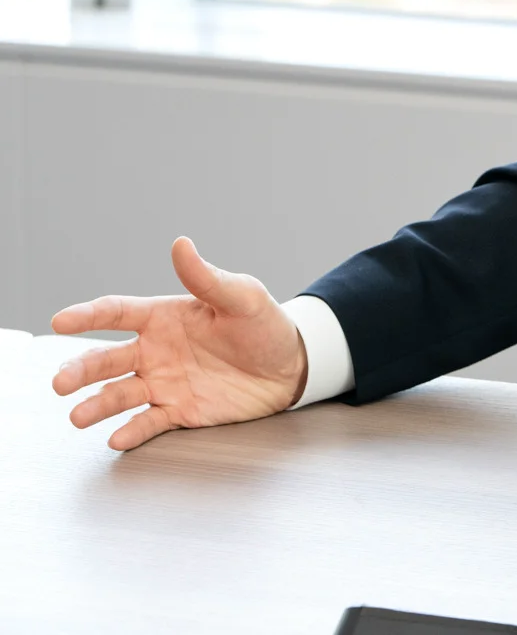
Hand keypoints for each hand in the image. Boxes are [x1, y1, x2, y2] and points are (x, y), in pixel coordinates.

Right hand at [49, 237, 308, 449]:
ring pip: (119, 394)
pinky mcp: (178, 411)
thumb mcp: (242, 297)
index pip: (117, 312)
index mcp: (163, 317)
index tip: (60, 321)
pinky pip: (149, 423)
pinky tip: (117, 438)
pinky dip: (131, 431)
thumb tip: (181, 244)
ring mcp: (163, 382)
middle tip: (61, 382)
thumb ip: (207, 278)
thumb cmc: (264, 325)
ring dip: (96, 406)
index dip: (87, 315)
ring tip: (78, 416)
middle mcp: (154, 350)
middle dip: (80, 370)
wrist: (291, 367)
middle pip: (106, 359)